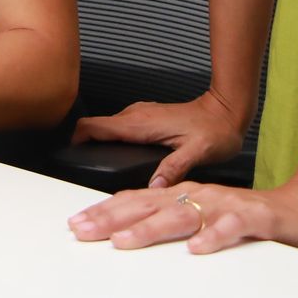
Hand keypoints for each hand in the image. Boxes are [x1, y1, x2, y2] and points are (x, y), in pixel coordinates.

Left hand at [67, 177, 297, 256]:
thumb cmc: (253, 221)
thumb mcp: (204, 220)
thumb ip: (173, 222)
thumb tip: (129, 230)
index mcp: (187, 196)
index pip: (138, 202)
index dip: (106, 212)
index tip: (77, 224)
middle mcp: (201, 196)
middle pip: (150, 206)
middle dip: (113, 219)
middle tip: (84, 231)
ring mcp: (227, 206)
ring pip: (183, 215)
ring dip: (151, 228)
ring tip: (124, 241)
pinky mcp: (255, 220)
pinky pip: (231, 228)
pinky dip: (213, 237)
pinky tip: (196, 249)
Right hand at [72, 89, 244, 187]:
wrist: (226, 111)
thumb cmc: (215, 130)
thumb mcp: (197, 152)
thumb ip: (173, 168)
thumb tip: (152, 187)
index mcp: (140, 123)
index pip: (95, 125)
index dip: (77, 138)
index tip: (70, 155)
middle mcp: (136, 115)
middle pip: (96, 126)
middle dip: (84, 143)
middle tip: (83, 169)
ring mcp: (141, 114)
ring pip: (108, 126)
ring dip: (99, 141)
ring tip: (100, 165)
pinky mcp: (148, 117)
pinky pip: (121, 127)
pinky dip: (113, 139)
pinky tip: (123, 156)